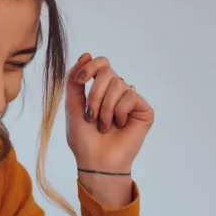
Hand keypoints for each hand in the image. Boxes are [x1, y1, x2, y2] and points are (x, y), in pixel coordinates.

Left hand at [65, 53, 153, 173]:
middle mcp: (117, 92)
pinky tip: (119, 126)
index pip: (101, 64)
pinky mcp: (143, 109)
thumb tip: (86, 54)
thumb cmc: (84, 138)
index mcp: (101, 90)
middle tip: (90, 116)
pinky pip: (130, 96)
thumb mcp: (72, 106)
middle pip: (107, 72)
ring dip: (105, 108)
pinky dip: (119, 112)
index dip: (90, 67)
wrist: (96, 161)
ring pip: (118, 84)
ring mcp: (131, 100)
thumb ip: (74, 81)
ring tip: (104, 126)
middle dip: (94, 94)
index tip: (80, 80)